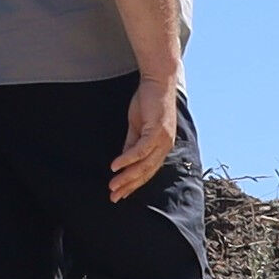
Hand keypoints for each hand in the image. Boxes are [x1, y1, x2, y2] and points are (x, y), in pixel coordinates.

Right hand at [109, 71, 179, 202]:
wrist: (158, 81)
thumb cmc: (148, 101)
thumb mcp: (137, 126)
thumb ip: (131, 143)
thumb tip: (122, 161)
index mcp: (162, 146)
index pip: (147, 171)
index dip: (133, 184)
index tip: (120, 194)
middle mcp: (165, 146)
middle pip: (146, 173)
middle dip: (129, 186)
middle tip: (114, 197)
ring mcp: (163, 139)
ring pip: (144, 165)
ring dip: (127, 177)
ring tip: (113, 186)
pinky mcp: (157, 130)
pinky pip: (140, 150)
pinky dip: (127, 159)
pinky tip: (115, 166)